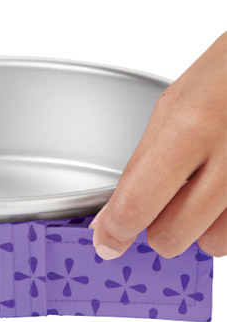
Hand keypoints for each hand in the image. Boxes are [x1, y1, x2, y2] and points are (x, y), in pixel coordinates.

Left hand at [90, 32, 226, 258]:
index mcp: (189, 129)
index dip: (115, 231)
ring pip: (211, 244)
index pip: (137, 204)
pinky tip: (220, 195)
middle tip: (157, 206)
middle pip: (171, 236)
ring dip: (196, 228)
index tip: (107, 241)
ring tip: (198, 192)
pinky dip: (223, 223)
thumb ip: (143, 164)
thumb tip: (114, 212)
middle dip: (156, 228)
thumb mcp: (171, 108)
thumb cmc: (223, 77)